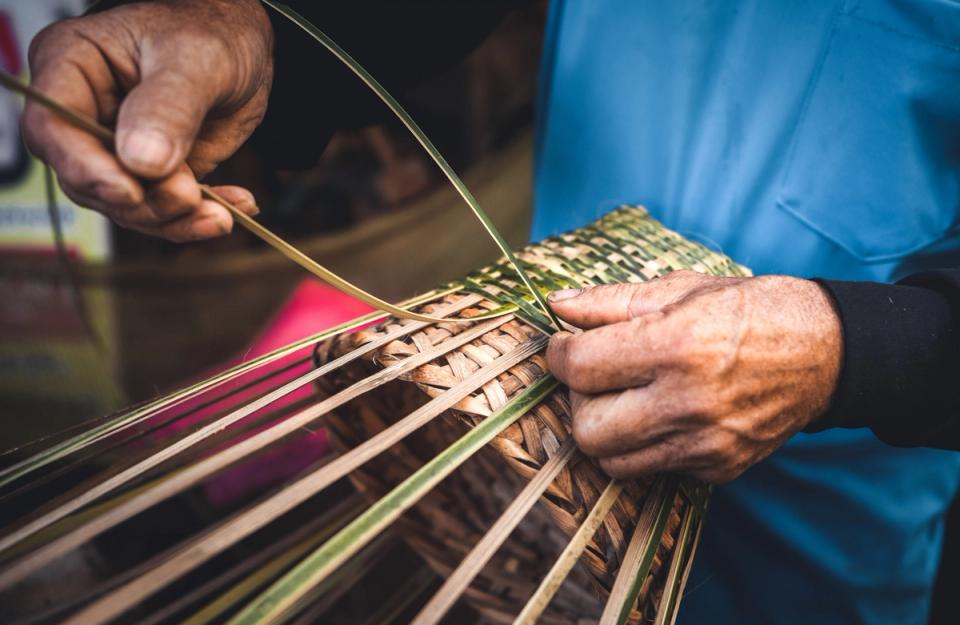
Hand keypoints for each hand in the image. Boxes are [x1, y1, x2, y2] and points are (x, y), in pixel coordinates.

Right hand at [22, 0, 272, 240]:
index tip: (130, 193)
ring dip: (174, 218)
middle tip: (191, 197)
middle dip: (142, 201)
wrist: (243, 45)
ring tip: (220, 213)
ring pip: (126, 205)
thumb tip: (143, 161)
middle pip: (88, 179)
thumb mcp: (195, 59)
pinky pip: (164, 210)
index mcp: (72, 66)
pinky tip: (233, 207)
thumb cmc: (210, 32)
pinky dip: (199, 218)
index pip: (53, 126)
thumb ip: (169, 106)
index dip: (85, 168)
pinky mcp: (151, 174)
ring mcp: (115, 149)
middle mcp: (84, 113)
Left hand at [545, 270, 841, 482]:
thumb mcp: (681, 288)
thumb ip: (610, 302)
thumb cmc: (750, 309)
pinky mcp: (720, 469)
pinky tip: (668, 414)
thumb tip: (556, 306)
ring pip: (614, 462)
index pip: (579, 368)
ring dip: (607, 429)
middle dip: (579, 400)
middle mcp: (688, 402)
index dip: (558, 355)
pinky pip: (656, 469)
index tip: (565, 347)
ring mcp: (706, 444)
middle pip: (587, 430)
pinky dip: (648, 446)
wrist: (827, 351)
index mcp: (675, 346)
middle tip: (597, 376)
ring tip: (627, 397)